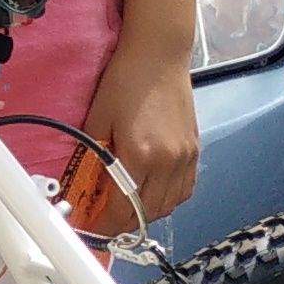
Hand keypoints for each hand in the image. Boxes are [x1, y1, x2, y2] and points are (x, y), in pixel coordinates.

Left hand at [72, 55, 201, 229]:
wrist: (159, 54)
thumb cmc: (125, 80)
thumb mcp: (98, 118)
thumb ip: (95, 156)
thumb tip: (87, 185)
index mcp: (140, 155)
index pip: (124, 208)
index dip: (107, 224)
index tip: (94, 228)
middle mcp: (168, 161)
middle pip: (149, 212)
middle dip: (126, 223)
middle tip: (107, 221)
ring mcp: (186, 156)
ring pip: (171, 204)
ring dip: (149, 213)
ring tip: (129, 209)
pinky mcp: (195, 149)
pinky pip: (186, 188)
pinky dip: (170, 199)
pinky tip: (155, 194)